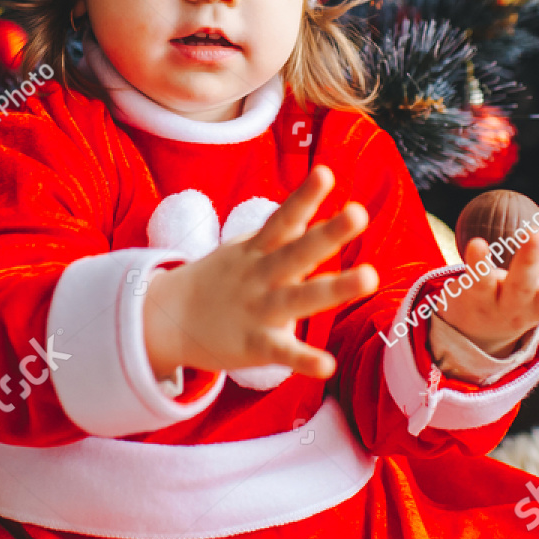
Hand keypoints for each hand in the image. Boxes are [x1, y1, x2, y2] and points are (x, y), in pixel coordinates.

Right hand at [143, 165, 379, 381]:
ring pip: (300, 297)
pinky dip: (305, 360)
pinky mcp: (256, 345)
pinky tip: (329, 365)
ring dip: (335, 287)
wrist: (167, 320)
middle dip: (328, 233)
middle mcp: (262, 275)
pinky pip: (284, 352)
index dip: (304, 197)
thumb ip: (284, 230)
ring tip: (371, 276)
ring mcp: (259, 310)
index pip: (284, 218)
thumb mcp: (248, 249)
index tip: (326, 173)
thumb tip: (313, 201)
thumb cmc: (222, 280)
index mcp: (260, 250)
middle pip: (298, 251)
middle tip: (359, 214)